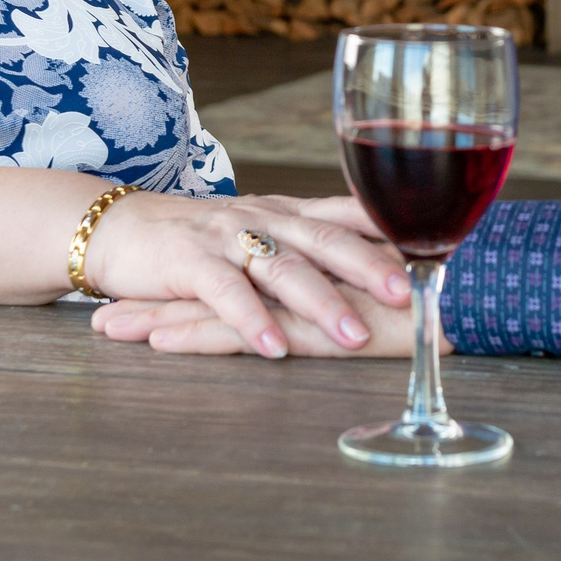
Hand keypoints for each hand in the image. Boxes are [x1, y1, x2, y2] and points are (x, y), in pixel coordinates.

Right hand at [85, 192, 407, 359]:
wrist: (120, 228)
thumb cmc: (202, 242)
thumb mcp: (263, 238)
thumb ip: (311, 252)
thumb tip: (384, 275)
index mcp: (290, 212)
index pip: (351, 214)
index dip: (395, 233)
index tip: (440, 254)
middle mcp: (266, 218)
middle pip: (327, 239)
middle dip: (372, 267)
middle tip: (412, 295)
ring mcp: (228, 237)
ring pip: (283, 267)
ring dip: (320, 303)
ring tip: (353, 337)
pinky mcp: (189, 263)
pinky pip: (226, 292)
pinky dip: (252, 321)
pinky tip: (274, 348)